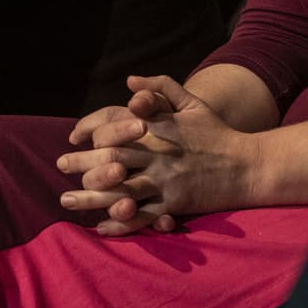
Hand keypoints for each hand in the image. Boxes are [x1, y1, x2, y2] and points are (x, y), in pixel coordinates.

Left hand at [55, 75, 255, 236]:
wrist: (247, 165)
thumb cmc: (217, 132)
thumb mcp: (192, 103)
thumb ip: (161, 88)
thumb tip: (129, 81)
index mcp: (158, 130)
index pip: (115, 131)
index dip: (91, 134)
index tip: (74, 138)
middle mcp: (157, 156)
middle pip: (110, 162)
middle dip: (81, 165)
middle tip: (60, 166)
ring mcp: (165, 182)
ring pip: (120, 193)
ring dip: (91, 198)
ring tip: (67, 200)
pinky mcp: (174, 205)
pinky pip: (142, 217)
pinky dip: (120, 223)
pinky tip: (101, 226)